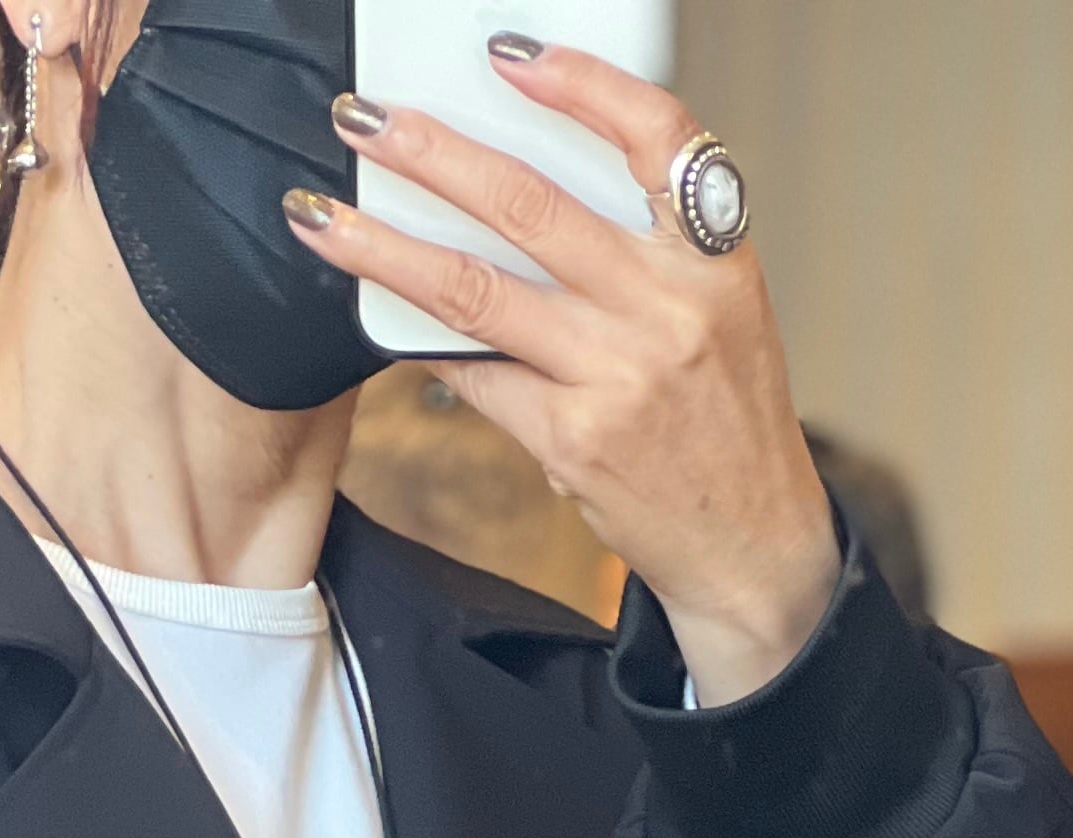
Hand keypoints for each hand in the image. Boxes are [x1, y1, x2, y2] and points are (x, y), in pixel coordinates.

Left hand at [288, 44, 838, 704]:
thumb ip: (649, 250)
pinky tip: (378, 321)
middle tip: (366, 120)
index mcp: (715, 258)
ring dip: (387, 249)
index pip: (657, 136)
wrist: (749, 544)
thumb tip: (526, 195)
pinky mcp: (572, 440)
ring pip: (476, 289)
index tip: (508, 57)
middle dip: (434, 154)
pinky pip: (478, 375)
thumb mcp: (721, 311)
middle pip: (532, 206)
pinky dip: (424, 346)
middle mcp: (668, 308)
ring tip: (324, 219)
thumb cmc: (725, 420)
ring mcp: (616, 376)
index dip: (581, 85)